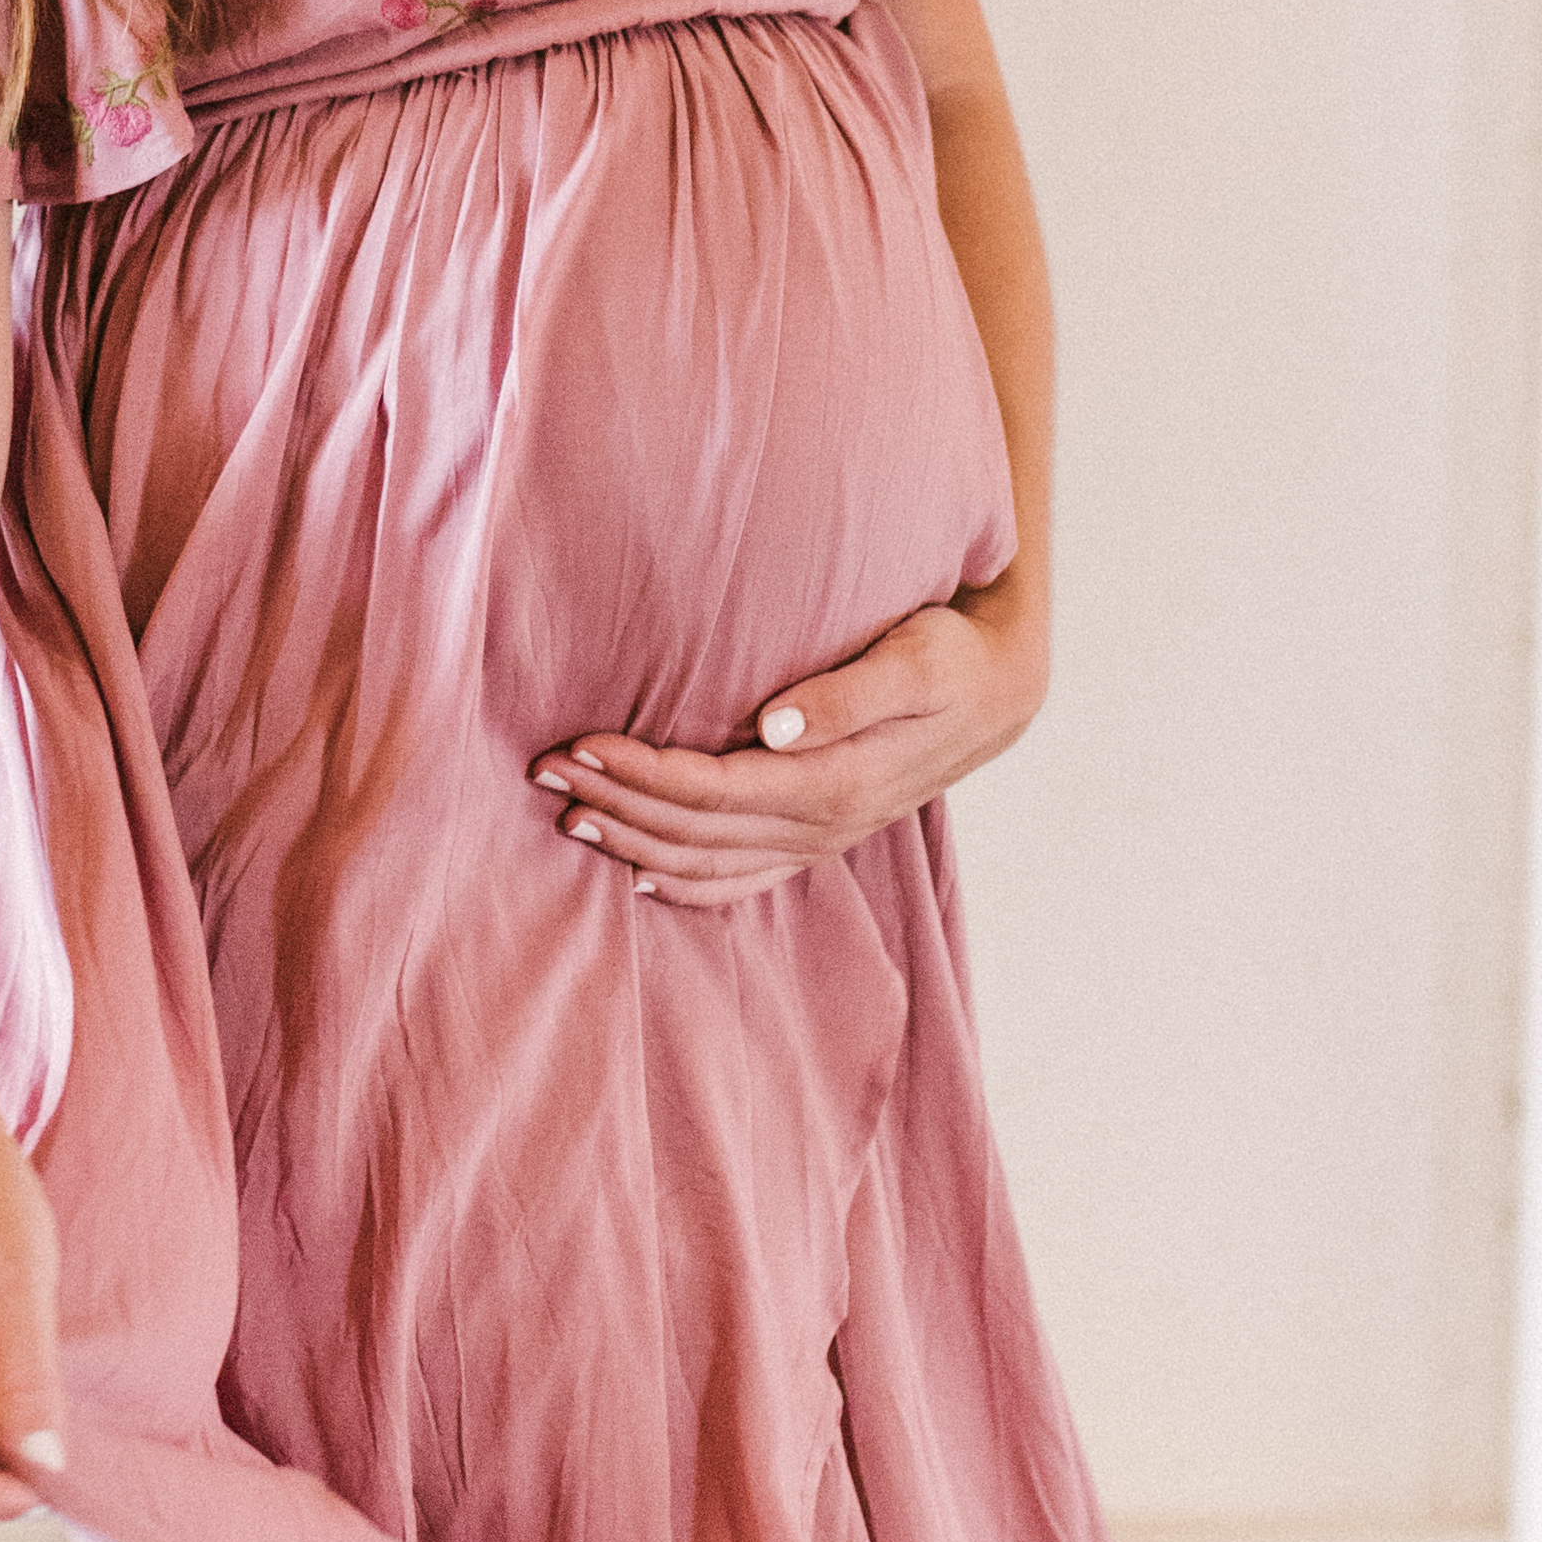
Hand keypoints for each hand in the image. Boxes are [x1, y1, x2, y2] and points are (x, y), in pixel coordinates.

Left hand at [534, 587, 1044, 910]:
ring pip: (705, 863)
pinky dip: (685, 884)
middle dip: (614, 802)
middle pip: (691, 830)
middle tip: (542, 770)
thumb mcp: (913, 659)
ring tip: (568, 816)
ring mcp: (816, 841)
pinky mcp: (817, 839)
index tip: (579, 744)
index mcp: (831, 784)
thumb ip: (846, 694)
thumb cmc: (949, 657)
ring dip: (632, 842)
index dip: (639, 773)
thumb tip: (774, 725)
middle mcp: (818, 826)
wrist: (999, 694)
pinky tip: (641, 876)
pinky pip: (741, 881)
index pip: (709, 790)